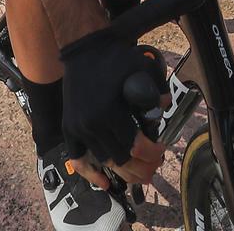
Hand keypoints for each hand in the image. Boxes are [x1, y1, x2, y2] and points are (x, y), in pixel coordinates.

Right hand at [58, 29, 168, 181]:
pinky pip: (78, 158)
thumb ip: (157, 87)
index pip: (135, 145)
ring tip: (139, 176)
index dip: (151, 154)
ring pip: (103, 161)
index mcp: (110, 112)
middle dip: (141, 168)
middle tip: (155, 169)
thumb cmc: (115, 57)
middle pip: (120, 159)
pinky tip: (104, 184)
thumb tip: (164, 107)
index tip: (162, 151)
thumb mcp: (143, 65)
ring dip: (123, 173)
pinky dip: (90, 174)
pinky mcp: (69, 128)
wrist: (83, 50)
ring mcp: (78, 128)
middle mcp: (92, 124)